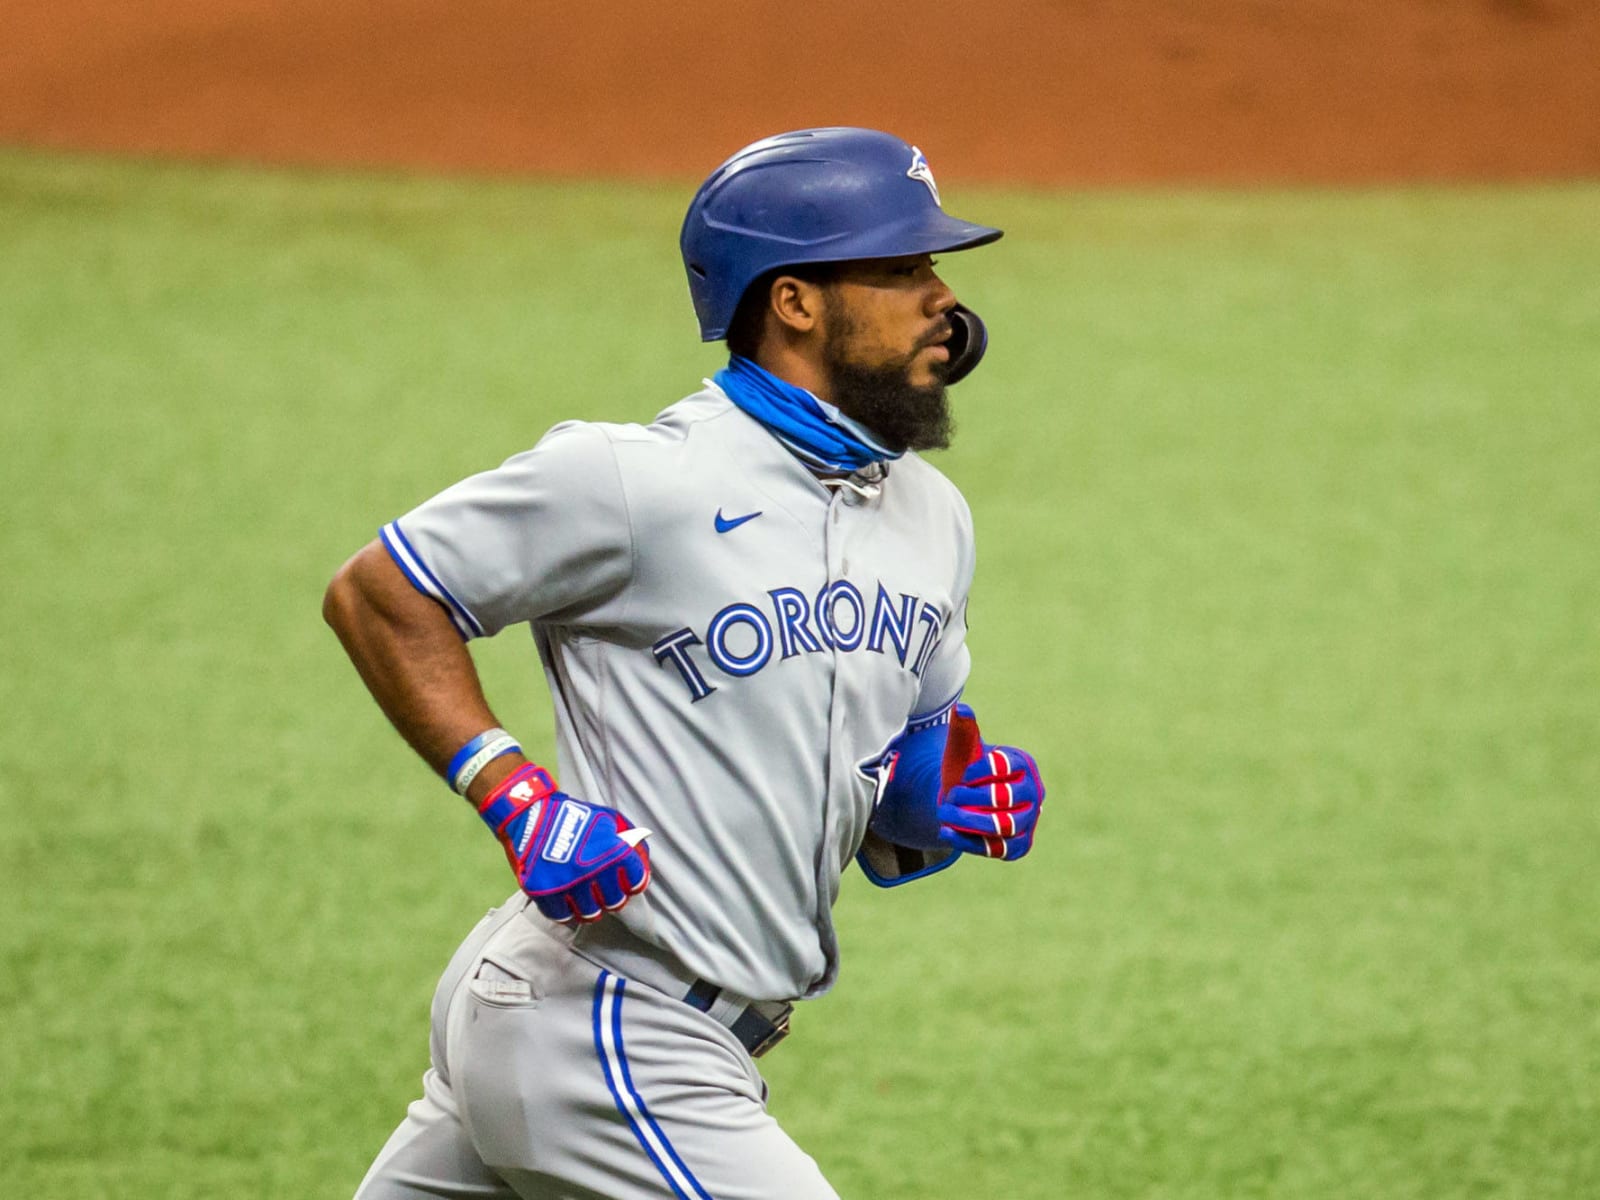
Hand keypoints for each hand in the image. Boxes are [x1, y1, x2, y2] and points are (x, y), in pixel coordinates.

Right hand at [475, 763, 651, 922]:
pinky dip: (566, 911)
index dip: (632, 882)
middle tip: (605, 890)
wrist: (532, 812)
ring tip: (586, 896)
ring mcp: (566, 884)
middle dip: (613, 896)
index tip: (626, 882)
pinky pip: (561, 916)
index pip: (636, 883)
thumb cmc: (575, 815)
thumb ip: (631, 840)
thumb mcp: (610, 819)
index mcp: (612, 852)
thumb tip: (644, 863)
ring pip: (590, 914)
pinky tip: (568, 901)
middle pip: (615, 902)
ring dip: (591, 906)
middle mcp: (591, 871)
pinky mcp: (543, 892)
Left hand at [935, 705, 1044, 859]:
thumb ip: (964, 730)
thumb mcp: (963, 749)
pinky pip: (998, 849)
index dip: (978, 771)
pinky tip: (946, 832)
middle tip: (949, 795)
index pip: (1004, 767)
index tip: (961, 774)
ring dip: (969, 820)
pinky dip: (970, 842)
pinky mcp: (1019, 846)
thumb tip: (962, 709)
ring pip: (1003, 826)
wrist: (966, 800)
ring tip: (944, 813)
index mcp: (1024, 764)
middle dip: (971, 797)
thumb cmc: (967, 769)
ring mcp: (1029, 821)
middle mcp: (1034, 793)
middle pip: (1005, 798)